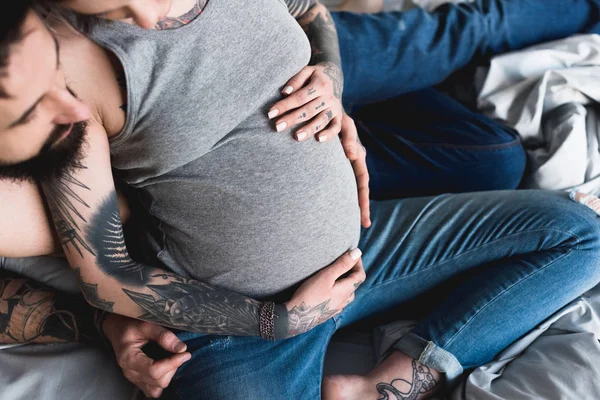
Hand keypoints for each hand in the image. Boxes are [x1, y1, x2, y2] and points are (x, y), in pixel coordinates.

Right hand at [103, 314, 190, 397]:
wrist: (117, 328)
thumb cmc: (129, 324)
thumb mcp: (145, 324)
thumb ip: (163, 336)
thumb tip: (181, 348)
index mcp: (129, 359)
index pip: (154, 371)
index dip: (173, 363)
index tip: (186, 353)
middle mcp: (130, 372)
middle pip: (158, 381)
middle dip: (173, 368)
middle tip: (179, 353)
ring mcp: (133, 378)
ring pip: (156, 389)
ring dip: (168, 375)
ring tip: (171, 360)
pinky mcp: (137, 380)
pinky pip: (152, 390)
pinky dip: (162, 381)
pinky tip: (165, 367)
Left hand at [268, 62, 343, 142]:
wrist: (333, 78)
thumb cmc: (313, 77)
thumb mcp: (306, 71)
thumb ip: (296, 80)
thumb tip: (284, 93)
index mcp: (320, 84)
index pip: (300, 97)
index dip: (285, 105)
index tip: (271, 113)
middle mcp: (329, 97)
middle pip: (309, 110)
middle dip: (292, 119)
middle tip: (277, 127)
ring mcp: (335, 108)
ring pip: (322, 120)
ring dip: (309, 129)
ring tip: (296, 137)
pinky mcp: (338, 117)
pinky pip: (336, 127)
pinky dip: (329, 134)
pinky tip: (318, 140)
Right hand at [283, 248, 365, 337]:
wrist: (296, 318)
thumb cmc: (310, 295)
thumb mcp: (326, 276)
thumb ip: (342, 264)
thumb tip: (358, 253)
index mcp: (347, 291)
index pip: (360, 276)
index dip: (358, 263)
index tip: (353, 254)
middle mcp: (344, 300)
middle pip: (354, 284)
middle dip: (352, 272)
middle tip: (344, 262)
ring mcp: (337, 308)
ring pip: (347, 294)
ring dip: (345, 282)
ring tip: (337, 275)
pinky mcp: (329, 312)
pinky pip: (339, 300)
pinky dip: (338, 291)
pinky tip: (330, 290)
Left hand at [340, 113, 370, 227]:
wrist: (324, 109)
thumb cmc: (335, 116)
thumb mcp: (344, 125)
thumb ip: (349, 138)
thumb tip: (353, 154)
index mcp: (357, 157)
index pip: (362, 183)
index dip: (363, 201)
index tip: (364, 219)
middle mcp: (353, 163)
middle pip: (359, 189)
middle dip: (361, 207)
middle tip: (363, 225)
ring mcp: (343, 164)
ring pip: (349, 186)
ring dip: (351, 203)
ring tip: (352, 220)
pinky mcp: (333, 163)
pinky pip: (337, 180)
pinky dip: (338, 193)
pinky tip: (333, 204)